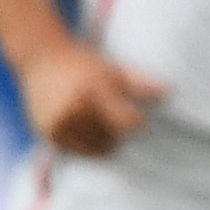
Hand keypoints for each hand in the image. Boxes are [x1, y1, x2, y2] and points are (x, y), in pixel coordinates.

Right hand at [17, 34, 164, 153]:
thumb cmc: (83, 63)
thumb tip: (169, 93)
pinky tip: (85, 130)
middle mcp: (75, 108)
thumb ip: (140, 82)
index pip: (128, 122)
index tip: (134, 115)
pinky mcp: (48, 133)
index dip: (136, 121)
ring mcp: (59, 122)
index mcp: (94, 89)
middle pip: (112, 139)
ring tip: (99, 123)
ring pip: (95, 149)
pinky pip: (77, 151)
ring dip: (103, 142)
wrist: (40, 58)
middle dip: (118, 132)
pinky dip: (85, 146)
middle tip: (111, 118)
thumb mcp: (113, 68)